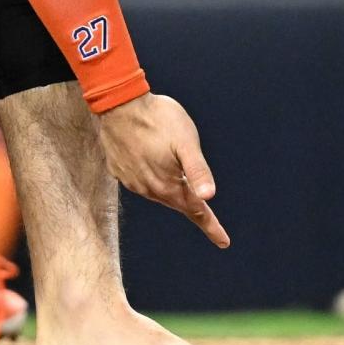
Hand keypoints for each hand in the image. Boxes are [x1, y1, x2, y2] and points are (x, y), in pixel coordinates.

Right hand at [97, 93, 228, 247]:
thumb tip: (209, 197)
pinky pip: (140, 180)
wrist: (119, 102)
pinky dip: (151, 177)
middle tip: (208, 217)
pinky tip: (152, 164)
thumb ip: (198, 171)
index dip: (212, 227)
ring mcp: (131, 180)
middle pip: (177, 202)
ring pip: (158, 191)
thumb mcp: (187, 142)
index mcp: (167, 185)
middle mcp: (148, 189)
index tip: (224, 243)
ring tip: (176, 174)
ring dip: (170, 188)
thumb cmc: (159, 118)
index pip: (196, 211)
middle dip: (192, 206)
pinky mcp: (119, 169)